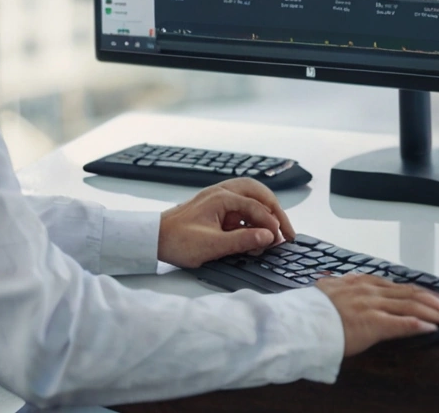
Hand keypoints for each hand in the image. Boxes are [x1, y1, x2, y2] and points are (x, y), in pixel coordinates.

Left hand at [157, 178, 295, 267]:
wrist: (152, 239)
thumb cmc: (177, 240)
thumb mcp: (212, 245)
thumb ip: (243, 240)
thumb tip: (268, 237)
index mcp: (222, 197)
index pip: (256, 207)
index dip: (271, 224)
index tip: (280, 240)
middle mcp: (222, 192)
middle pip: (259, 193)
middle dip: (274, 211)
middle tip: (286, 230)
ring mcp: (219, 198)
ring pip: (251, 197)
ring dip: (264, 212)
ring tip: (274, 229)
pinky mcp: (216, 207)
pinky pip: (241, 207)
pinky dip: (252, 218)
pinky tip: (253, 233)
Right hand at [315, 274, 438, 355]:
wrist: (297, 322)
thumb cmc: (310, 312)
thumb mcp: (329, 292)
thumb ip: (342, 288)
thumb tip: (338, 286)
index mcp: (364, 283)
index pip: (402, 288)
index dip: (425, 295)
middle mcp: (372, 290)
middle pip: (415, 295)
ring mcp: (372, 305)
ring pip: (414, 307)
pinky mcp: (371, 323)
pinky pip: (400, 323)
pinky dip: (419, 325)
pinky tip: (434, 328)